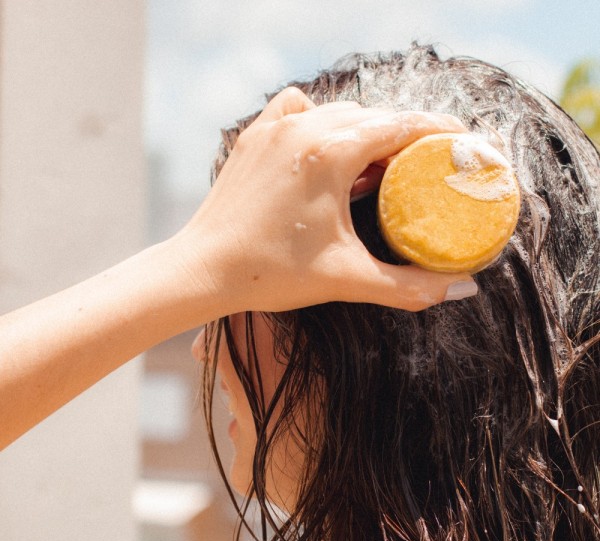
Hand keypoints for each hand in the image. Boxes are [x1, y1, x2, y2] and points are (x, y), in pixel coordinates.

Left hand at [173, 87, 476, 313]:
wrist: (202, 270)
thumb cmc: (268, 273)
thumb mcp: (348, 278)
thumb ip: (409, 286)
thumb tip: (461, 288)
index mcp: (330, 152)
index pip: (403, 124)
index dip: (440, 131)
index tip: (461, 143)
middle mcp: (303, 128)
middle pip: (374, 118)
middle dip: (407, 138)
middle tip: (425, 167)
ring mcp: (274, 129)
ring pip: (338, 113)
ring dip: (366, 132)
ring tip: (379, 165)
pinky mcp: (254, 138)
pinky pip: (298, 110)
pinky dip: (321, 121)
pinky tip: (325, 147)